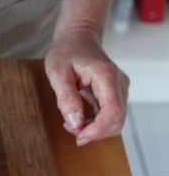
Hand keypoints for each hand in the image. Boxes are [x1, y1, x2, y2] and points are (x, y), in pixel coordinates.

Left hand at [45, 26, 128, 145]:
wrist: (77, 38)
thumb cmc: (66, 52)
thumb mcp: (57, 72)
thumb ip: (66, 97)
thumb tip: (76, 122)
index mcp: (106, 76)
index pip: (112, 111)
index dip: (97, 130)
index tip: (79, 137)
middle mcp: (119, 83)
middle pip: (116, 120)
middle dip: (94, 132)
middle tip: (69, 127)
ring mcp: (119, 89)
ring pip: (115, 121)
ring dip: (94, 129)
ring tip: (71, 121)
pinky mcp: (114, 94)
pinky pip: (109, 116)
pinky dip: (95, 124)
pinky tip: (78, 118)